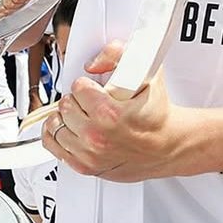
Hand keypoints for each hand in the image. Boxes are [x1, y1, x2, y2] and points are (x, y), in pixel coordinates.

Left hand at [40, 41, 185, 181]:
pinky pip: (53, 146)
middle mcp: (96, 136)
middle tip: (88, 102)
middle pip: (65, 105)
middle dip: (76, 100)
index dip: (87, 84)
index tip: (94, 88)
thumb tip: (94, 63)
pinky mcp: (85, 167)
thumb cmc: (157, 115)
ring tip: (79, 114)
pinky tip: (67, 128)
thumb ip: (120, 55)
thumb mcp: (148, 74)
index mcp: (109, 113)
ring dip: (65, 116)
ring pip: (55, 124)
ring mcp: (89, 154)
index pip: (78, 87)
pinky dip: (56, 135)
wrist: (168, 146)